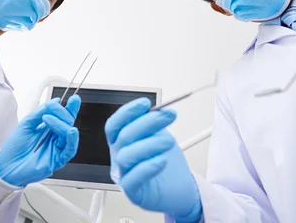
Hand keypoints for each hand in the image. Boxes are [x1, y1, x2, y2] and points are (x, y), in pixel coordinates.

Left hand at [0, 96, 80, 186]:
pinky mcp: (58, 159)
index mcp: (49, 129)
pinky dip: (72, 139)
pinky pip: (70, 149)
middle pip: (69, 123)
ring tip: (48, 119)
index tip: (74, 98)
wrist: (6, 167)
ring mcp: (57, 148)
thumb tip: (56, 101)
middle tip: (54, 109)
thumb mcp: (26, 124)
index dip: (70, 107)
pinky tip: (70, 131)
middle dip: (65, 113)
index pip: (63, 116)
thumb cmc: (14, 148)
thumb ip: (41, 111)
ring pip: (69, 134)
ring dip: (62, 124)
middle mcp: (55, 137)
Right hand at [105, 98, 201, 222]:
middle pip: (123, 136)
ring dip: (149, 144)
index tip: (145, 103)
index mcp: (121, 142)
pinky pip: (133, 180)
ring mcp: (124, 175)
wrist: (181, 188)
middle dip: (147, 122)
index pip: (115, 125)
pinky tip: (162, 161)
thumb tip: (159, 109)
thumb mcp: (160, 136)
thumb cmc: (167, 163)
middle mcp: (119, 157)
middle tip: (167, 117)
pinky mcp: (133, 193)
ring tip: (168, 141)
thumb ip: (155, 124)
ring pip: (126, 156)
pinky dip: (147, 167)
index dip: (127, 112)